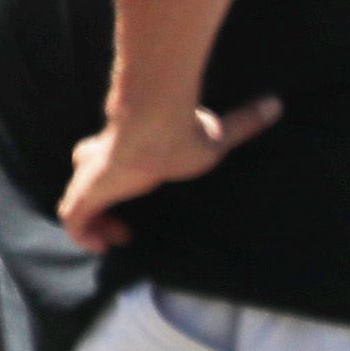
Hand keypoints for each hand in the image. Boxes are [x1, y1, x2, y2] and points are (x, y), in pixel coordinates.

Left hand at [55, 97, 282, 251]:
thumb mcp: (218, 134)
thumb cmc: (182, 131)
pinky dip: (85, 236)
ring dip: (95, 224)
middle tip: (123, 223)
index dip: (115, 175)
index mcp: (128, 145)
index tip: (140, 189)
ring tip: (118, 239)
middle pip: (86, 171)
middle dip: (98, 198)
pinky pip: (74, 221)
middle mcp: (103, 158)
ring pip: (78, 202)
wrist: (155, 124)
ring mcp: (91, 175)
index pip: (108, 154)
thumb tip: (275, 104)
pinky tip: (106, 246)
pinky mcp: (85, 192)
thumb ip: (242, 122)